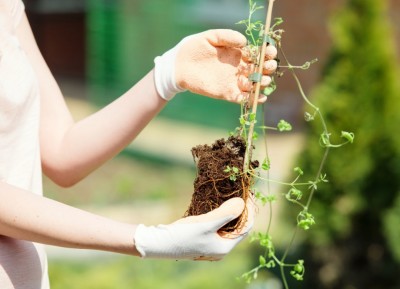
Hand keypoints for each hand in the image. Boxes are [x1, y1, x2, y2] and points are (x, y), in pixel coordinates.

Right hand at [133, 197, 253, 260]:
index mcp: (225, 247)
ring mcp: (211, 244)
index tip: (248, 194)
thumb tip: (242, 203)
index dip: (249, 210)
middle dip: (240, 210)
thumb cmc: (183, 235)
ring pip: (227, 226)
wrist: (158, 243)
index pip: (246, 227)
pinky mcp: (202, 239)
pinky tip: (217, 204)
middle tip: (240, 192)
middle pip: (238, 227)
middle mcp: (220, 248)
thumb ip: (226, 213)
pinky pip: (217, 226)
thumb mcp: (207, 223)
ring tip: (231, 195)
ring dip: (230, 211)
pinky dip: (220, 215)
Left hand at [153, 29, 276, 101]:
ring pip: (254, 85)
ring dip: (262, 83)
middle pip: (260, 70)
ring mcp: (233, 81)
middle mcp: (239, 68)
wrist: (179, 65)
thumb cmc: (194, 48)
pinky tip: (258, 97)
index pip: (258, 53)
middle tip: (267, 67)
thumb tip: (244, 42)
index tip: (270, 51)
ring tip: (261, 80)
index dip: (267, 53)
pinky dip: (252, 99)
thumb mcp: (210, 37)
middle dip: (268, 68)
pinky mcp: (226, 93)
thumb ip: (227, 37)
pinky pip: (243, 98)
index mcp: (238, 53)